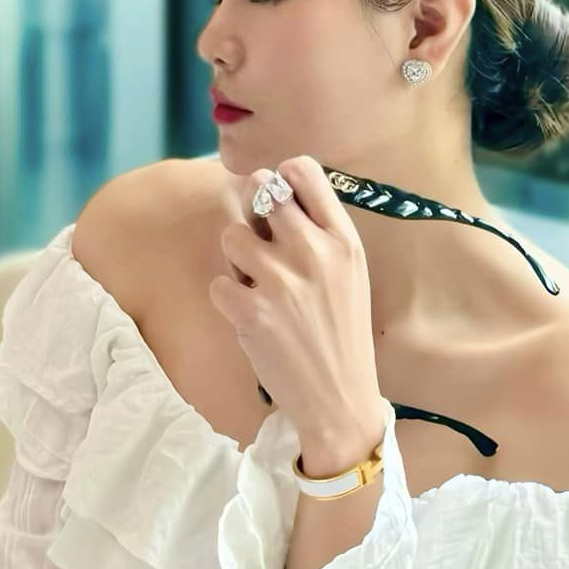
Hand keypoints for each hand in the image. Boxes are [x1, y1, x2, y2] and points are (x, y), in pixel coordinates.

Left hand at [208, 155, 381, 453]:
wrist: (340, 399)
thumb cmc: (342, 334)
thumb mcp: (350, 275)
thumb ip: (319, 233)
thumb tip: (272, 192)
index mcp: (344, 240)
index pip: (303, 170)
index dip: (281, 177)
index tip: (277, 200)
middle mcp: (314, 252)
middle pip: (261, 189)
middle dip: (252, 210)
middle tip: (260, 241)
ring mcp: (282, 281)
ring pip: (232, 236)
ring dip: (237, 260)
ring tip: (257, 285)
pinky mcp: (252, 312)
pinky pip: (218, 282)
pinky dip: (227, 299)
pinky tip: (250, 315)